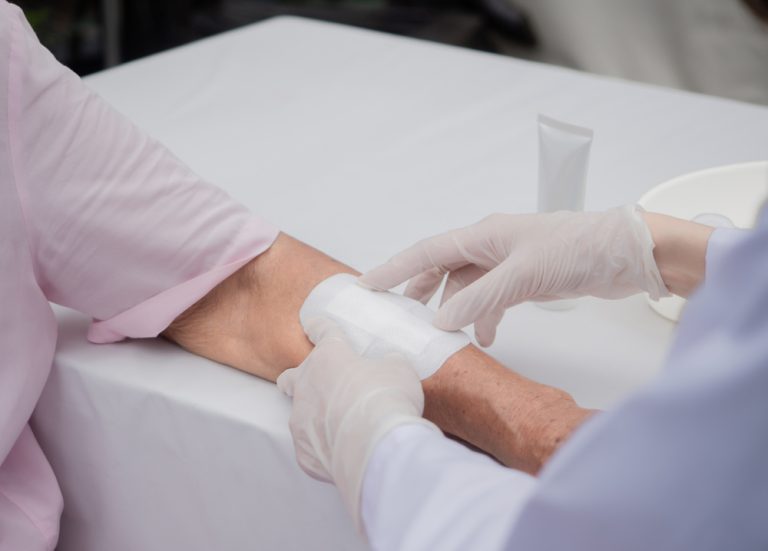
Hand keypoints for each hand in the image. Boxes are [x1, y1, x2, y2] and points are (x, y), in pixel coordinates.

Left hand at [277, 318, 438, 530]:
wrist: (377, 447)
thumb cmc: (387, 399)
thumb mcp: (399, 369)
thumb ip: (389, 364)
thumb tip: (388, 367)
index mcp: (329, 357)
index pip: (323, 332)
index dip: (320, 327)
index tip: (315, 324)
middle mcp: (307, 386)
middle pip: (289, 378)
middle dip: (298, 379)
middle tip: (317, 385)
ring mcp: (301, 422)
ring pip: (300, 417)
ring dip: (318, 419)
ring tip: (345, 429)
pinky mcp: (304, 454)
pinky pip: (313, 449)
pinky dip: (326, 449)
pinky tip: (346, 452)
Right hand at [359, 206, 667, 345]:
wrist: (624, 255)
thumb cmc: (572, 252)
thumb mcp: (520, 276)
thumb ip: (479, 300)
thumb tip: (439, 322)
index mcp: (483, 235)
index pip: (428, 251)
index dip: (396, 268)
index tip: (368, 284)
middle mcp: (491, 245)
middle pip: (444, 267)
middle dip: (422, 290)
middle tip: (401, 314)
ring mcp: (509, 262)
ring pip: (469, 287)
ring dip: (457, 310)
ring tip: (447, 336)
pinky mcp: (526, 278)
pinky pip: (492, 298)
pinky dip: (484, 317)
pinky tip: (485, 338)